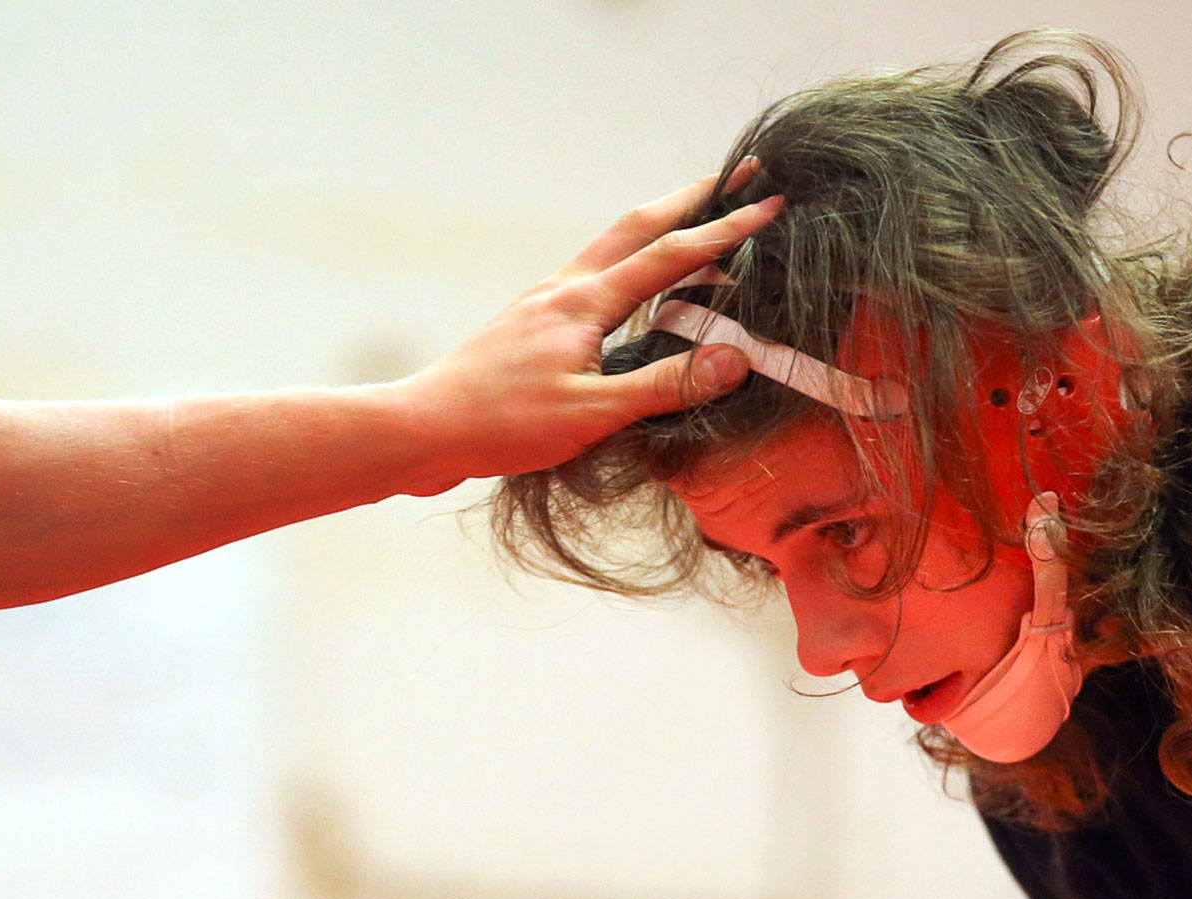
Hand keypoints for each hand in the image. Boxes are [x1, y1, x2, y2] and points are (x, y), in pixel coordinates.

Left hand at [391, 162, 781, 493]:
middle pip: (636, 226)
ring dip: (659, 227)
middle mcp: (564, 289)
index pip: (671, 254)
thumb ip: (665, 386)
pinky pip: (596, 278)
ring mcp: (544, 302)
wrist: (422, 429)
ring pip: (613, 247)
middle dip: (690, 200)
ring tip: (696, 221)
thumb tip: (734, 359)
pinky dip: (632, 266)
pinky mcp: (532, 323)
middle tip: (735, 177)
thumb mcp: (593, 413)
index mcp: (584, 302)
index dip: (725, 230)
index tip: (769, 206)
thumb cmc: (502, 424)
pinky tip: (638, 288)